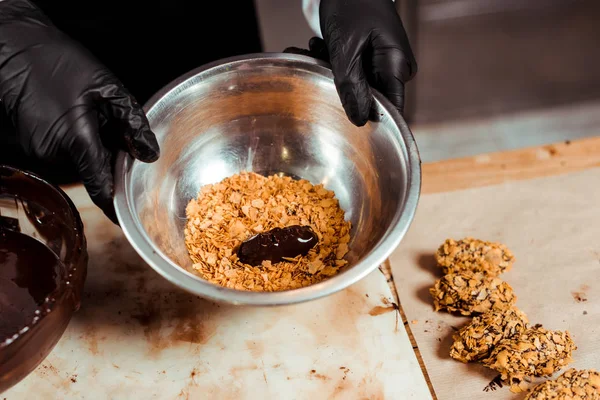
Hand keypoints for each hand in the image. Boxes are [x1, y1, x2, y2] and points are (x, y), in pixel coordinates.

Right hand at [0, 0, 158, 222]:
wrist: (15, 49)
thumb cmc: (59, 62)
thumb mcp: (107, 87)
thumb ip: (132, 122)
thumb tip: (150, 154)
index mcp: (76, 139)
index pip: (101, 187)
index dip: (117, 206)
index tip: (130, 217)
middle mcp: (55, 153)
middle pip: (96, 173)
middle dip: (114, 164)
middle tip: (124, 141)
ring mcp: (41, 152)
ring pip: (82, 164)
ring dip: (98, 153)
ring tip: (100, 121)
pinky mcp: (34, 147)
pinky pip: (67, 156)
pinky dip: (82, 146)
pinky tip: (83, 121)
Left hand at [313, 0, 416, 125]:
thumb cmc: (352, 3)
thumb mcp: (345, 48)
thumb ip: (351, 86)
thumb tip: (360, 120)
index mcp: (396, 66)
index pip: (392, 109)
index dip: (370, 120)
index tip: (344, 122)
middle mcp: (393, 68)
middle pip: (370, 98)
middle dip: (341, 88)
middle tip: (320, 67)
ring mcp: (381, 63)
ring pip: (356, 85)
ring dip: (332, 72)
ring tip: (318, 49)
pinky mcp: (368, 58)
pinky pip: (352, 72)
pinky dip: (333, 62)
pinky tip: (321, 47)